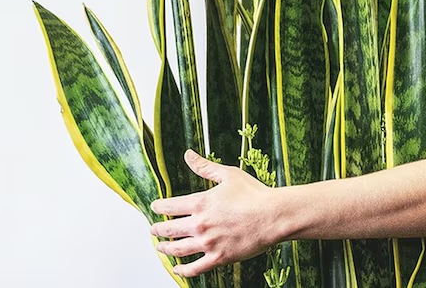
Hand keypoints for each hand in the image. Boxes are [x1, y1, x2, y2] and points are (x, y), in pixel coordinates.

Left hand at [150, 150, 279, 277]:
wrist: (273, 215)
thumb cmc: (254, 194)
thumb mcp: (228, 175)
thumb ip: (205, 167)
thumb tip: (188, 155)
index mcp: (200, 203)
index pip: (169, 207)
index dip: (158, 207)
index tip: (155, 208)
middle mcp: (200, 224)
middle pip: (169, 229)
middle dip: (157, 229)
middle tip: (153, 230)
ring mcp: (208, 243)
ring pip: (177, 249)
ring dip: (165, 249)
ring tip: (159, 247)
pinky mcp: (219, 258)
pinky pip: (194, 268)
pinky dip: (182, 271)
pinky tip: (177, 269)